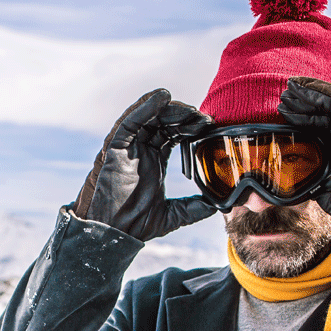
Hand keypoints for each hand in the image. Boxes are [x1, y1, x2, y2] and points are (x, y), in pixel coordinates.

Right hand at [74, 89, 216, 240]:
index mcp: (154, 160)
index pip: (174, 133)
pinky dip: (144, 107)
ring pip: (149, 117)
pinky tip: (161, 97)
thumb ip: (193, 208)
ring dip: (170, 109)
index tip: (209, 127)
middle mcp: (141, 150)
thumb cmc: (134, 223)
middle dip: (184, 116)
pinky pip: (130, 121)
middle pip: (164, 121)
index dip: (191, 126)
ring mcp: (128, 147)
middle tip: (203, 119)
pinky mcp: (115, 148)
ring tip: (190, 111)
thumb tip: (216, 206)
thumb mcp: (173, 215)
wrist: (113, 233)